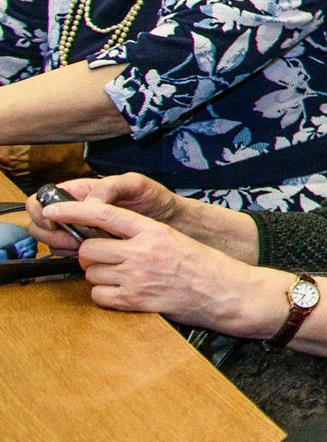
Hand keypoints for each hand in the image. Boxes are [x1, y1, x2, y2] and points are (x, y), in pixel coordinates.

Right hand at [26, 174, 181, 250]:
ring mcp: (80, 231)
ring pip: (52, 242)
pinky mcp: (90, 248)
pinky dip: (75, 257)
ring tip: (88, 244)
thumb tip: (88, 203)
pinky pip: (69, 256)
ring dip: (63, 246)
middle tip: (74, 238)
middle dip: (50, 233)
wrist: (172, 224)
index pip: (40, 200)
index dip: (40, 210)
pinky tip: (94, 253)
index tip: (53, 218)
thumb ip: (109, 188)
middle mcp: (75, 212)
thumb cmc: (155, 199)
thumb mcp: (135, 184)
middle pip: (40, 225)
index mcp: (80, 192)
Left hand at [52, 202, 279, 336]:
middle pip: (89, 248)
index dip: (73, 210)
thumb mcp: (173, 238)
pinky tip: (122, 292)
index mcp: (152, 231)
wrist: (226, 292)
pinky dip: (104, 294)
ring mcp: (137, 277)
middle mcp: (142, 252)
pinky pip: (98, 295)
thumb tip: (105, 233)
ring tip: (120, 276)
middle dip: (90, 253)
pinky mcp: (135, 301)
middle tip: (104, 257)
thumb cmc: (203, 265)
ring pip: (90, 272)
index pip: (103, 214)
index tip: (53, 209)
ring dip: (98, 275)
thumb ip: (140, 234)